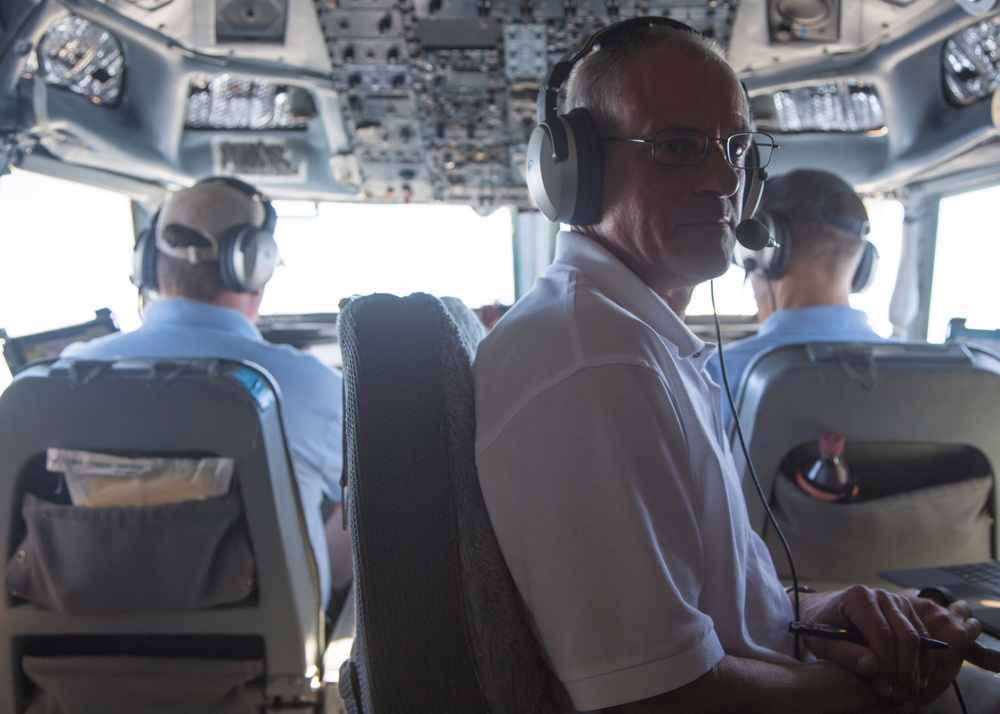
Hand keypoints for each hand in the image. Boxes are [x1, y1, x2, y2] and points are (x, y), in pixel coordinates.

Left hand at [795, 586, 978, 710]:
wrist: (824, 610)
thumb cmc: (821, 626)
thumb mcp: (822, 641)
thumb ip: (845, 653)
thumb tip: (872, 668)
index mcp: (859, 598)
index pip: (883, 635)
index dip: (887, 666)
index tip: (883, 691)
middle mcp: (882, 596)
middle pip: (907, 638)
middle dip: (905, 673)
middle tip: (896, 699)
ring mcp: (898, 603)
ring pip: (919, 642)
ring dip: (915, 673)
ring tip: (905, 699)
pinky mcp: (908, 613)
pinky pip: (923, 642)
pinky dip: (921, 666)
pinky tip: (912, 687)